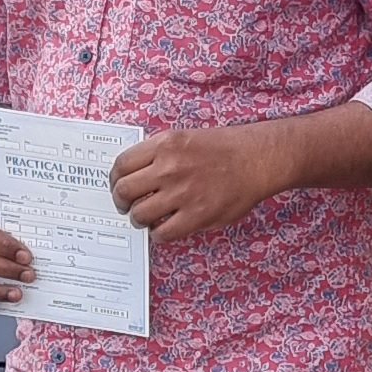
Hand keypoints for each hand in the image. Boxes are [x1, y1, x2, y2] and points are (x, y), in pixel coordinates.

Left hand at [109, 122, 292, 240]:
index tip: (118, 186)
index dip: (115, 180)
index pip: (121, 165)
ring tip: (148, 218)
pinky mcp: (196, 216)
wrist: (256, 159)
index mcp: (164, 145)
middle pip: (124, 191)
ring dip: (139, 219)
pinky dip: (159, 234)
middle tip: (128, 205)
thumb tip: (132, 173)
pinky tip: (165, 228)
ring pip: (139, 215)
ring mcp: (182, 193)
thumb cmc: (223, 149)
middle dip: (122, 201)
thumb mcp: (184, 137)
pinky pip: (162, 233)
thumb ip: (157, 153)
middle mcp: (169, 168)